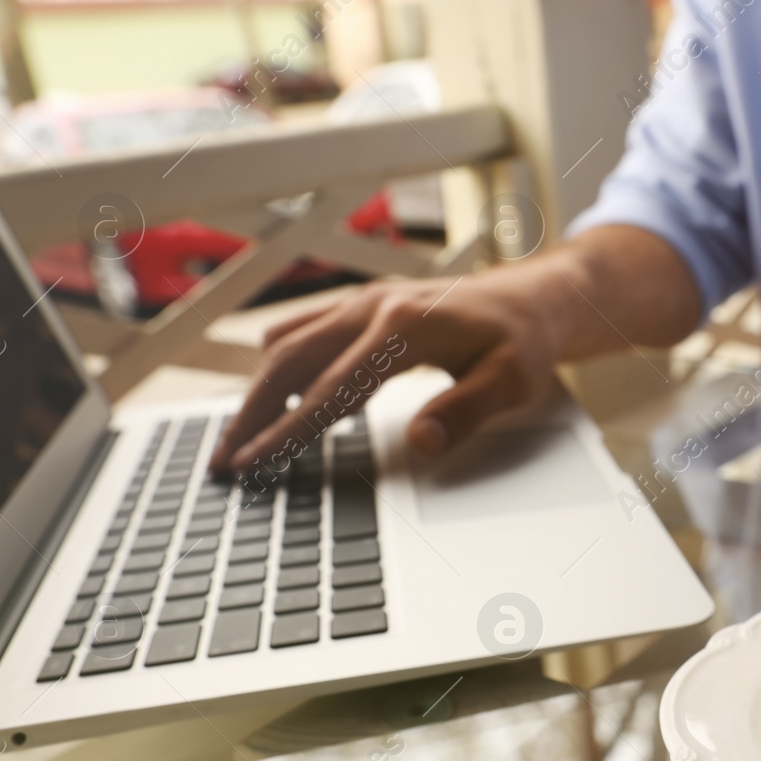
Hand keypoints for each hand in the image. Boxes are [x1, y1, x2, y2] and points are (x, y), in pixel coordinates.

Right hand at [208, 225, 699, 473]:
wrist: (537, 297)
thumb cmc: (526, 340)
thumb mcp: (514, 381)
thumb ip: (467, 411)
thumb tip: (420, 441)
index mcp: (404, 327)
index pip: (329, 389)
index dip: (287, 430)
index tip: (254, 462)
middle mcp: (373, 306)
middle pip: (288, 362)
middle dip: (250, 413)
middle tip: (223, 461)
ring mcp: (365, 302)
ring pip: (288, 343)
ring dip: (257, 389)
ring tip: (238, 438)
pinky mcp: (364, 305)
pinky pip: (304, 331)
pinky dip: (279, 364)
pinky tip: (272, 397)